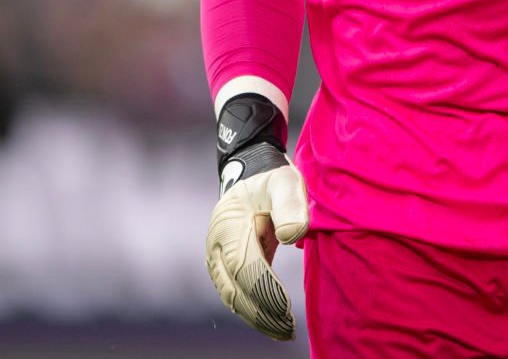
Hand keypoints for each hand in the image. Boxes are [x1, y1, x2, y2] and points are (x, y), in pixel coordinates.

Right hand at [204, 143, 308, 340]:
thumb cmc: (273, 179)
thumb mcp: (286, 182)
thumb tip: (291, 236)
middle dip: (261, 312)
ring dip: (257, 316)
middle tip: (288, 329)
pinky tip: (275, 323)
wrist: (254, 175)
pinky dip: (254, 311)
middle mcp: (216, 247)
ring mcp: (218, 259)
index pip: (244, 266)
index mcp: (228, 226)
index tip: (286, 308)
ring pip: (234, 297)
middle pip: (235, 288)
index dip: (263, 289)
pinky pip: (237, 294)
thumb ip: (290, 205)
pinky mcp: (227, 268)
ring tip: (284, 331)